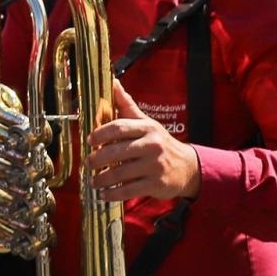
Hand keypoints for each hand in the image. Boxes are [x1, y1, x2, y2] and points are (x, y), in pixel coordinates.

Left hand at [87, 79, 201, 201]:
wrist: (188, 167)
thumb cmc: (159, 143)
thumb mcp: (146, 122)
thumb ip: (127, 105)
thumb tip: (112, 81)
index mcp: (147, 128)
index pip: (119, 127)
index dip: (100, 134)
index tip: (89, 141)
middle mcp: (152, 145)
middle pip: (116, 151)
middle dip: (97, 159)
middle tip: (88, 163)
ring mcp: (155, 165)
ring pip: (121, 173)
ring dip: (102, 179)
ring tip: (93, 181)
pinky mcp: (157, 184)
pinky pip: (129, 190)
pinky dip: (113, 193)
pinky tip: (104, 194)